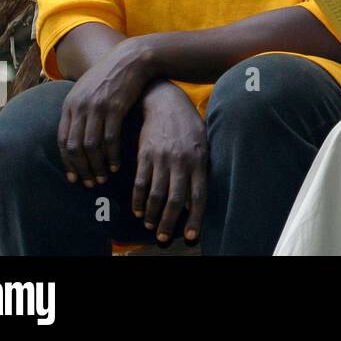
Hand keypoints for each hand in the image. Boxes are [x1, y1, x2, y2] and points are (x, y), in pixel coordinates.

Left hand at [56, 36, 156, 186]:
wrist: (131, 59)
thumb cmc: (110, 78)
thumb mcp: (87, 90)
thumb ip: (78, 110)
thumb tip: (73, 135)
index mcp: (70, 104)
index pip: (62, 140)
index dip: (67, 162)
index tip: (74, 178)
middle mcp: (80, 107)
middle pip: (75, 146)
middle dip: (82, 169)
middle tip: (90, 183)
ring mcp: (97, 107)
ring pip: (92, 146)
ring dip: (97, 166)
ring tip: (103, 178)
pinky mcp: (115, 107)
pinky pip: (111, 139)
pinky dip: (112, 155)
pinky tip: (116, 165)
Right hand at [132, 83, 207, 244]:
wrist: (165, 101)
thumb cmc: (188, 125)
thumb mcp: (202, 144)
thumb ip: (201, 169)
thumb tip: (197, 198)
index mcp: (199, 160)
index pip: (199, 196)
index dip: (194, 218)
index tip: (190, 236)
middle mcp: (182, 161)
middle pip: (176, 200)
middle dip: (168, 223)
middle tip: (163, 238)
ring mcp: (162, 158)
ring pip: (156, 194)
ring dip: (151, 215)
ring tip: (150, 226)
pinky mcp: (145, 154)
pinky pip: (141, 182)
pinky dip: (138, 200)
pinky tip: (138, 210)